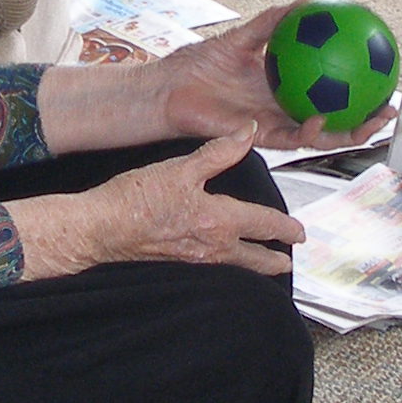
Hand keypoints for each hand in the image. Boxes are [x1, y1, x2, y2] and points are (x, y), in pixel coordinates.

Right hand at [6, 127, 304, 280]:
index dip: (286, 228)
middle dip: (275, 260)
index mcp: (220, 220)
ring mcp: (196, 262)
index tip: (300, 232)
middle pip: (256, 261)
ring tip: (265, 265)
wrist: (100, 229)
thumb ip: (219, 151)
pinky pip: (215, 271)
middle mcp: (214, 248)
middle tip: (288, 260)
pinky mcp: (178, 266)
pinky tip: (223, 264)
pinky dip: (229, 269)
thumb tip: (248, 131)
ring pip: (237, 268)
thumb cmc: (137, 198)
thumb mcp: (180, 168)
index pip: (265, 225)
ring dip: (255, 267)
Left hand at [155, 0, 397, 154]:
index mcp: (285, 87)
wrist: (171, 90)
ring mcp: (274, 126)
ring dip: (347, 133)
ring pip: (321, 136)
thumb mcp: (244, 36)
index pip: (329, 91)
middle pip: (335, 120)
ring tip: (371, 123)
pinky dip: (308, 131)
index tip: (383, 76)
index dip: (356, 88)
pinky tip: (321, 120)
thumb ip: (274, 20)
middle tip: (390, 107)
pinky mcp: (259, 138)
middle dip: (365, 119)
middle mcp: (284, 109)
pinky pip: (290, 138)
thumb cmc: (199, 64)